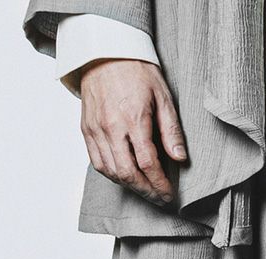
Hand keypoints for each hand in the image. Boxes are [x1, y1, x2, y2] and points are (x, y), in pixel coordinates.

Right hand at [79, 58, 186, 205]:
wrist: (104, 52)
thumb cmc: (137, 72)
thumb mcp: (163, 97)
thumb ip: (171, 131)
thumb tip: (180, 159)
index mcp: (133, 118)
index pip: (148, 163)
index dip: (160, 184)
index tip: (169, 194)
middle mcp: (111, 127)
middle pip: (128, 173)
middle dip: (146, 191)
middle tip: (160, 199)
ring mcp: (95, 130)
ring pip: (111, 172)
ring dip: (130, 187)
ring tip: (146, 191)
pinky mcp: (86, 130)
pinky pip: (98, 163)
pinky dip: (113, 176)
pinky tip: (126, 178)